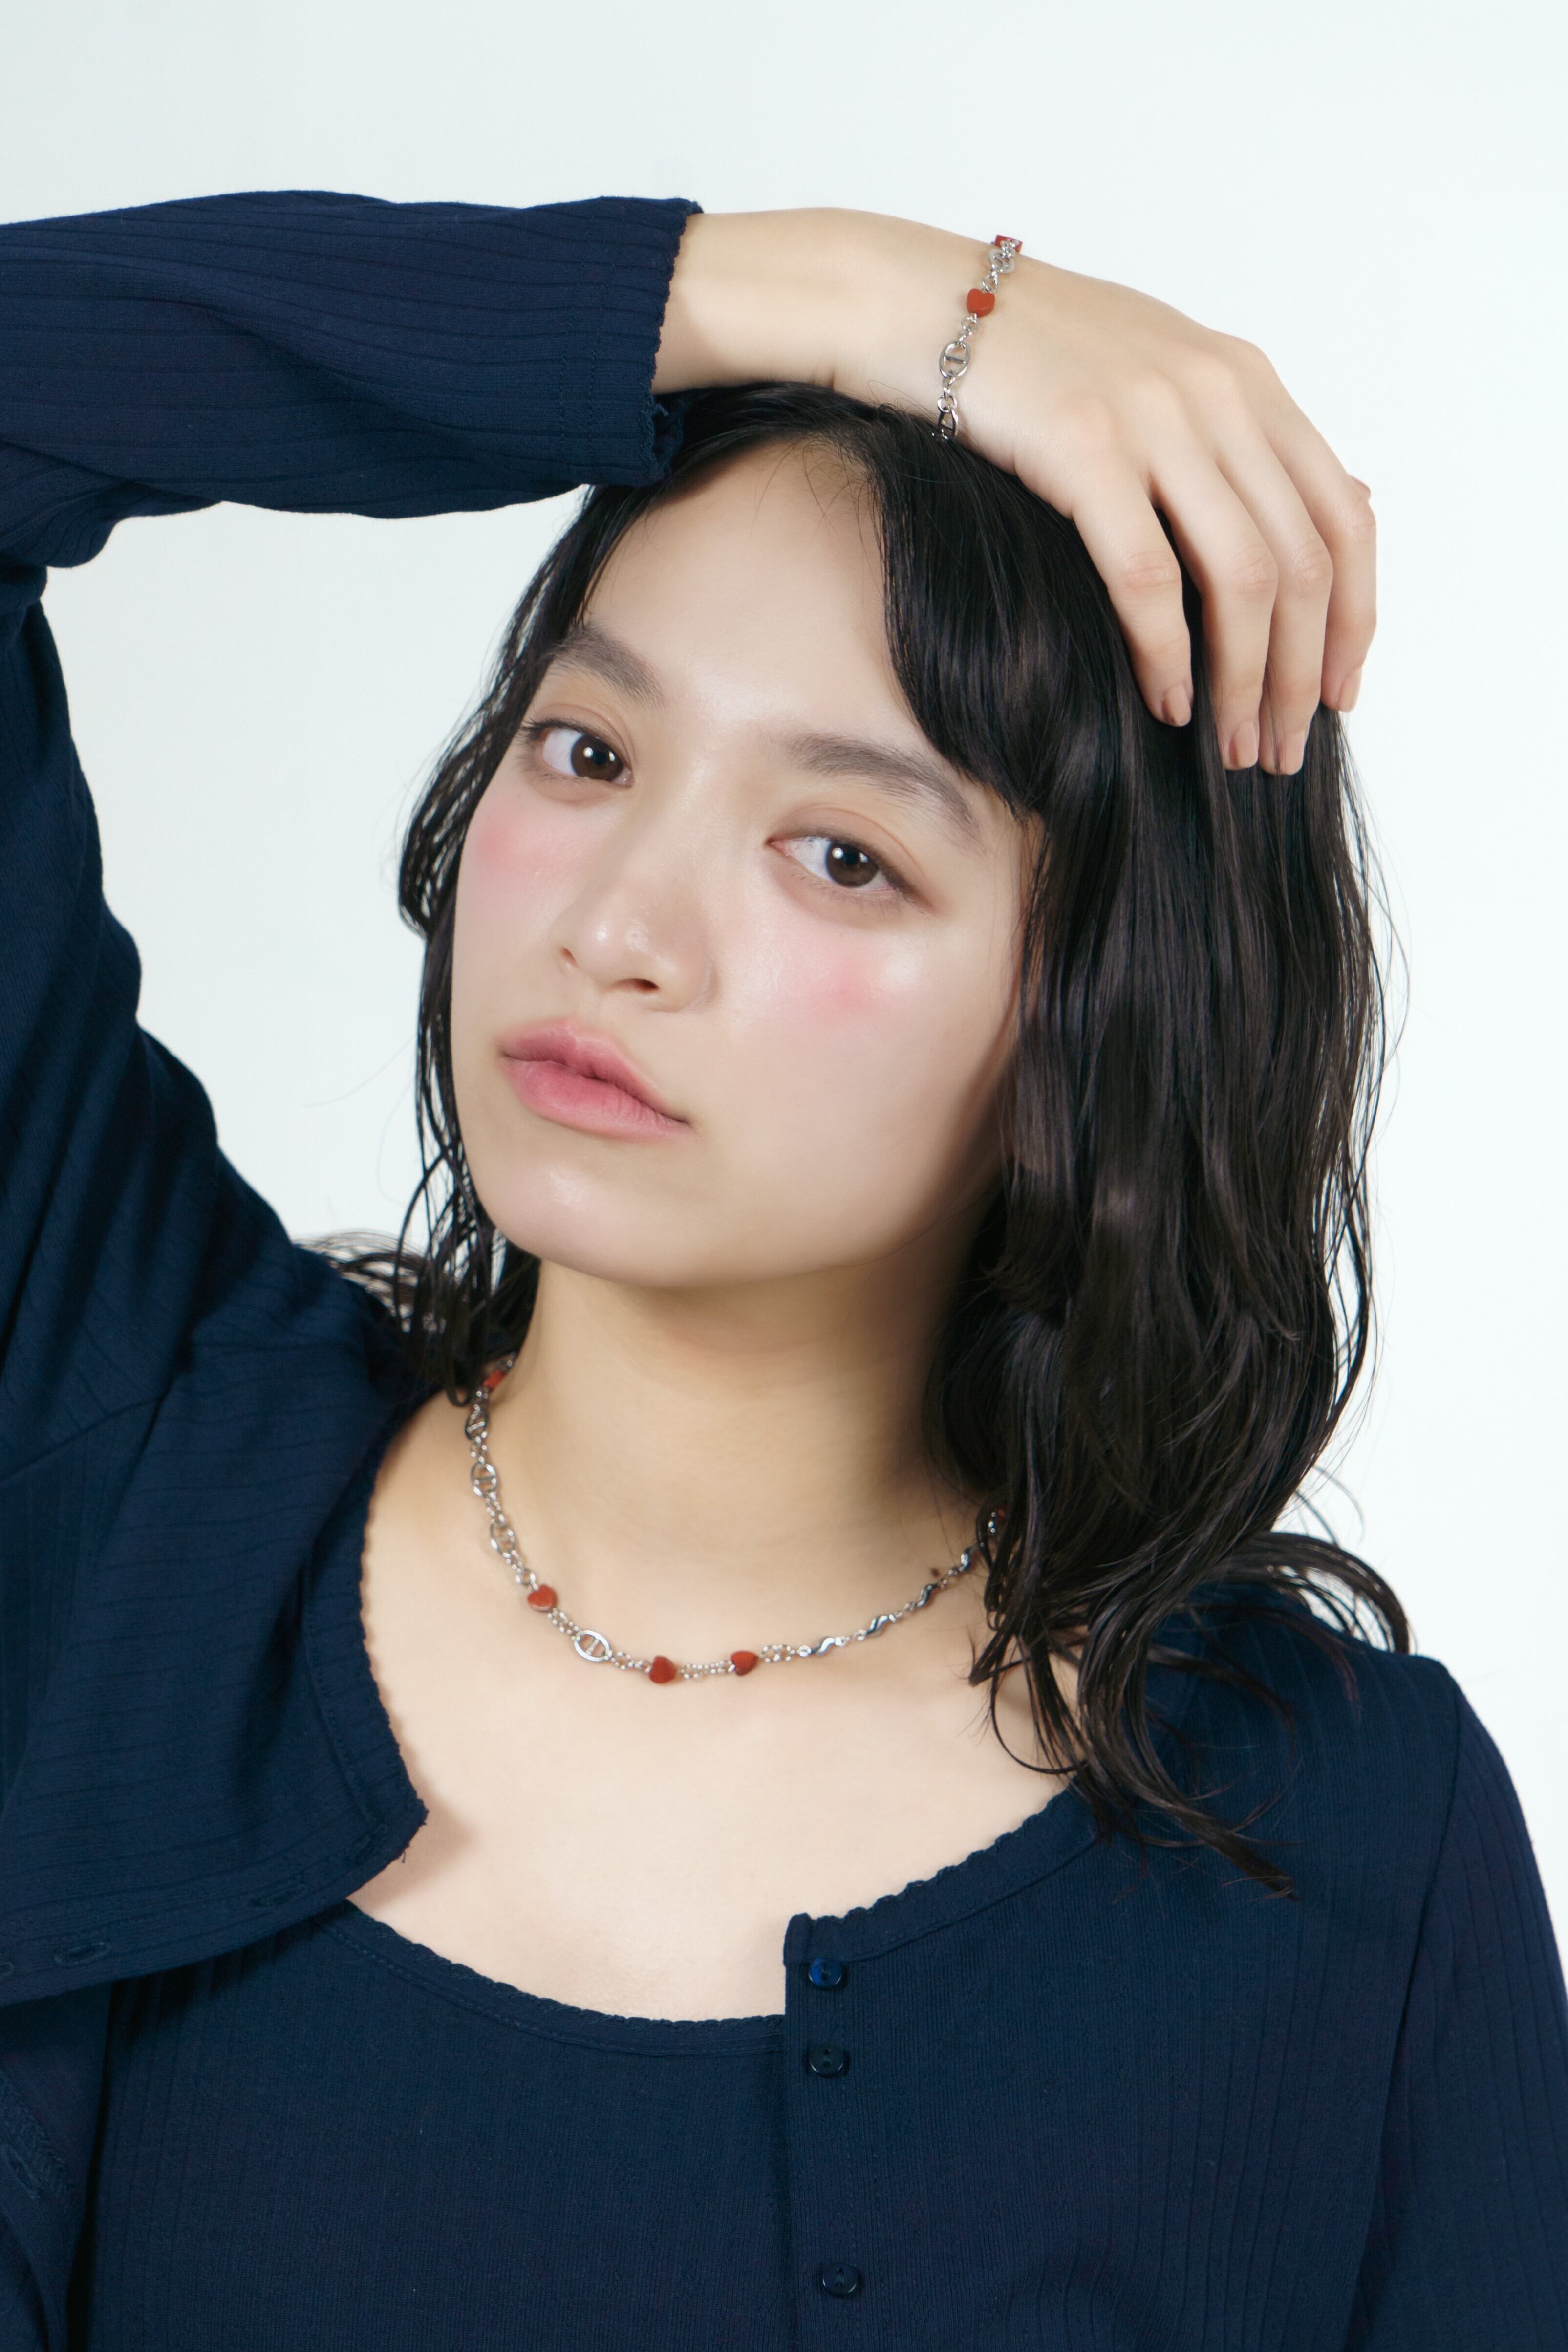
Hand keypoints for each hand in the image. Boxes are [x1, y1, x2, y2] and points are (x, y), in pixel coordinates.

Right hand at [655, 209, 1374, 774]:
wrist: (915, 301)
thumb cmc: (1023, 356)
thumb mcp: (1155, 376)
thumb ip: (1237, 440)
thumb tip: (1336, 502)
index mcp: (1245, 381)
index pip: (1344, 517)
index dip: (1355, 619)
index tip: (1339, 696)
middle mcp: (1218, 394)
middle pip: (1306, 563)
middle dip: (1302, 675)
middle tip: (1279, 750)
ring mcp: (1154, 418)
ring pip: (1245, 579)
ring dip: (1245, 680)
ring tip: (1229, 746)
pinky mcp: (1085, 448)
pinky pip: (1151, 578)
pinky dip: (1168, 655)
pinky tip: (1166, 704)